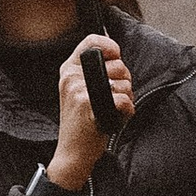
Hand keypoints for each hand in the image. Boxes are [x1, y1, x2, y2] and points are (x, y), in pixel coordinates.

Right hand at [46, 36, 134, 188]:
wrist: (72, 154)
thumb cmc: (82, 123)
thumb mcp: (78, 91)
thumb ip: (94, 73)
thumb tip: (117, 57)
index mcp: (68, 70)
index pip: (91, 41)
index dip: (110, 45)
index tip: (117, 55)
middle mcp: (71, 76)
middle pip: (117, 64)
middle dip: (125, 80)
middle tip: (115, 95)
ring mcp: (78, 90)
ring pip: (123, 83)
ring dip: (127, 97)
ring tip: (113, 109)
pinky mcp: (88, 105)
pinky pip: (123, 100)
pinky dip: (127, 111)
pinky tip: (117, 118)